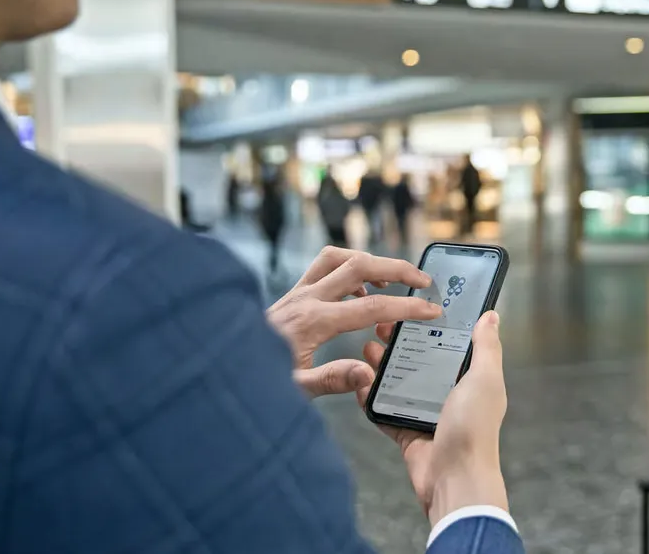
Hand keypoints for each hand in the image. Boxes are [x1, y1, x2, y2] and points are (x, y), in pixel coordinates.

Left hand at [268, 247, 440, 397]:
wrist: (216, 366)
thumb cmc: (253, 381)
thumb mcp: (294, 391)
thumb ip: (332, 380)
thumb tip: (368, 372)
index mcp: (312, 322)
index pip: (372, 307)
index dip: (407, 308)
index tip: (432, 310)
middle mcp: (305, 298)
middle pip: (359, 264)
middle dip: (396, 268)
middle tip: (423, 280)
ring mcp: (296, 292)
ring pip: (338, 257)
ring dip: (368, 261)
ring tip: (390, 281)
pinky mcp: (290, 294)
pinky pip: (323, 267)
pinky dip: (347, 270)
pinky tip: (356, 295)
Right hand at [357, 311, 509, 526]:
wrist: (455, 478)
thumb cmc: (473, 427)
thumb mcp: (484, 379)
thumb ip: (486, 347)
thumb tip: (491, 316)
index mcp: (471, 380)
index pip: (449, 345)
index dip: (431, 326)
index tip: (411, 310)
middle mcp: (449, 395)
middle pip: (420, 361)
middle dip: (400, 344)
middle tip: (381, 328)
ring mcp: (426, 414)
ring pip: (399, 383)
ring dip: (381, 366)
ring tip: (366, 349)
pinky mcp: (406, 432)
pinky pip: (385, 411)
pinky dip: (370, 398)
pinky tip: (358, 381)